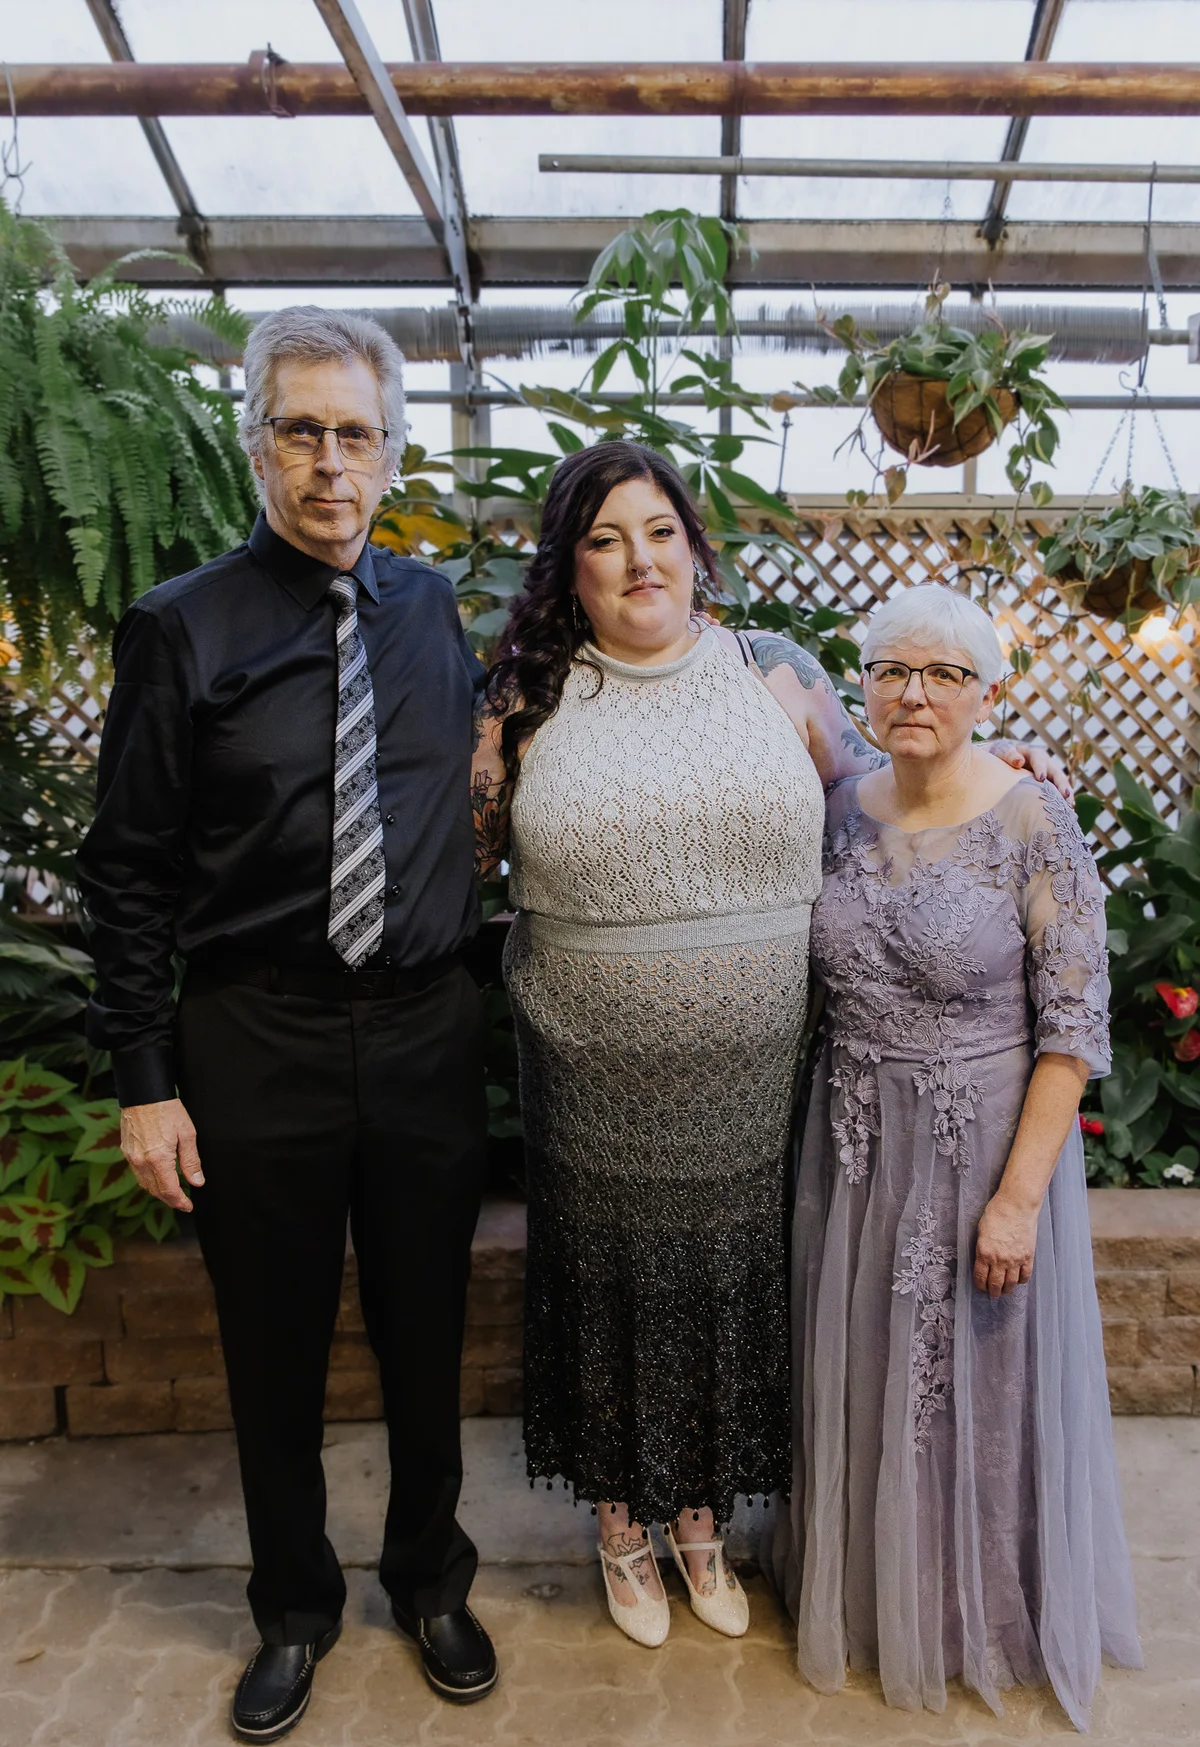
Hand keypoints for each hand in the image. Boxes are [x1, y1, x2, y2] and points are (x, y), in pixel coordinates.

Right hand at [120, 1098, 202, 1212]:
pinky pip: (138, 1174)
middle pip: (156, 1191)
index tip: (189, 1206)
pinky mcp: (126, 1151)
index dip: (180, 1201)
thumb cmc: (167, 1110)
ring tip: (173, 1193)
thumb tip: (197, 1181)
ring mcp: (131, 1158)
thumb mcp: (187, 1134)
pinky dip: (149, 1181)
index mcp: (158, 1159)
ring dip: (159, 1192)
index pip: (170, 1190)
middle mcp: (141, 1162)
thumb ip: (191, 1161)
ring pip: (145, 1184)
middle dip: (170, 1200)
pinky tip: (158, 1178)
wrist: (143, 1094)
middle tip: (183, 1203)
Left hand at [973, 1193, 1038, 1297]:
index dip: (980, 1285)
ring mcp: (1015, 1259)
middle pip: (996, 1284)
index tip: (981, 1288)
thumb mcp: (981, 1231)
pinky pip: (1025, 1275)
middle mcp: (1000, 1259)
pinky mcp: (1028, 1256)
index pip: (981, 1277)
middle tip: (993, 1294)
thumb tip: (983, 1260)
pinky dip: (1021, 1281)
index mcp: (984, 1253)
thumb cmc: (996, 1213)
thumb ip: (982, 1248)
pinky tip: (1018, 1280)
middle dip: (994, 1291)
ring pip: (1011, 1283)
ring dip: (1007, 1289)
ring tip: (1005, 1290)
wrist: (1016, 1205)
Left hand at [988, 739, 1070, 798]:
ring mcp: (1048, 775)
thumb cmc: (999, 755)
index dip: (1041, 768)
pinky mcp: (1047, 785)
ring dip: (1066, 794)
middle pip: (1056, 772)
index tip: (1041, 778)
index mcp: (1033, 753)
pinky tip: (1066, 812)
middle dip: (1061, 784)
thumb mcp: (1001, 751)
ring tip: (1070, 806)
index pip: (1039, 759)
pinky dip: (1062, 801)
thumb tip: (1019, 762)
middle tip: (1065, 795)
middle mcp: (1044, 763)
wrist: (999, 760)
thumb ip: (1009, 754)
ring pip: (1060, 784)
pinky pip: (1057, 793)